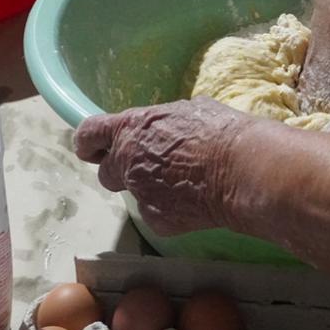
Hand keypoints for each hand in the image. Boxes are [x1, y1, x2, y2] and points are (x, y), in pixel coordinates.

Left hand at [74, 97, 249, 235]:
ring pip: (133, 193)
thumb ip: (166, 120)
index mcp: (131, 128)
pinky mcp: (156, 219)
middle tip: (148, 167)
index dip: (88, 142)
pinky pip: (155, 213)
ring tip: (180, 183)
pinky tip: (192, 200)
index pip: (88, 134)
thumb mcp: (190, 109)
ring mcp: (139, 192)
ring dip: (148, 189)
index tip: (91, 148)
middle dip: (121, 170)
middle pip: (105, 172)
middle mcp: (127, 161)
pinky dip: (168, 209)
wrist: (241, 169)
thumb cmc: (220, 131)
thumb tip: (170, 123)